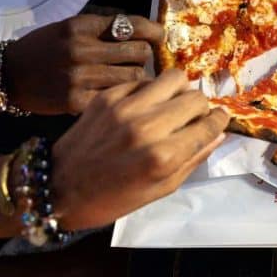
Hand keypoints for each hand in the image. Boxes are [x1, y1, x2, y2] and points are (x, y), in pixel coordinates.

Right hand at [3, 14, 162, 114]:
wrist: (10, 76)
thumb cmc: (48, 48)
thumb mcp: (72, 28)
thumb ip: (106, 29)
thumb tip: (150, 34)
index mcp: (82, 27)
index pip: (132, 25)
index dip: (153, 31)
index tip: (160, 37)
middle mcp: (82, 49)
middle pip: (140, 52)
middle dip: (146, 56)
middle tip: (141, 61)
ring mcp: (79, 77)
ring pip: (134, 77)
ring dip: (138, 78)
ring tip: (129, 77)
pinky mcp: (76, 101)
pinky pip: (117, 97)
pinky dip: (124, 96)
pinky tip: (121, 95)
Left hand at [50, 70, 228, 230]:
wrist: (57, 188)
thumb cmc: (113, 198)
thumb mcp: (160, 189)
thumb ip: (193, 159)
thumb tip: (219, 134)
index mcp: (163, 156)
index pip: (209, 124)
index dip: (219, 121)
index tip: (218, 120)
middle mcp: (148, 127)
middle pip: (197, 98)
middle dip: (201, 108)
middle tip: (192, 118)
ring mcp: (126, 107)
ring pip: (175, 78)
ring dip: (180, 91)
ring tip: (171, 104)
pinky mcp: (108, 96)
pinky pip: (145, 80)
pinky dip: (151, 91)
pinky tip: (144, 106)